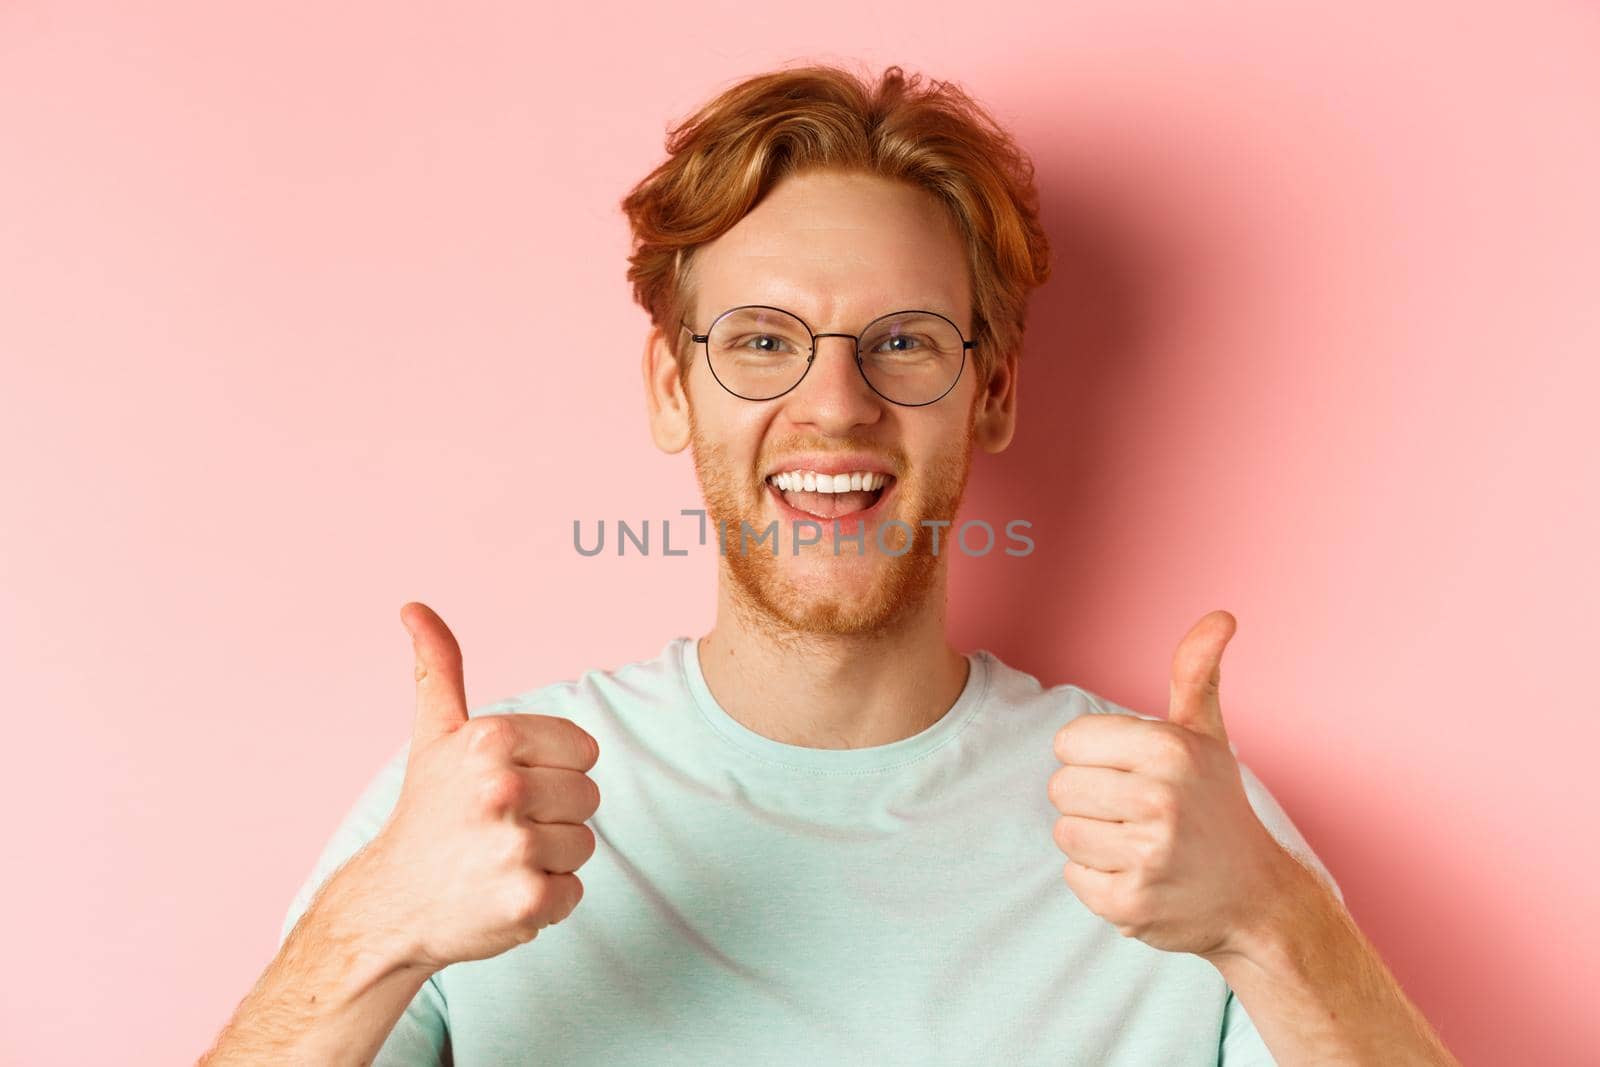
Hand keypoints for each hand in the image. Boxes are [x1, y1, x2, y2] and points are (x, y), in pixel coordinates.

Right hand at [334, 602, 601, 971]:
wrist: (388, 906)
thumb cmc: (425, 813)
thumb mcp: (434, 735)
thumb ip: (440, 669)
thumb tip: (415, 608)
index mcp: (492, 739)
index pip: (585, 749)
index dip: (552, 771)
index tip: (507, 787)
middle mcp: (503, 788)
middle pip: (589, 796)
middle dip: (552, 815)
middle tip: (498, 829)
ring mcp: (516, 848)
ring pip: (584, 844)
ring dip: (550, 859)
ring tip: (497, 861)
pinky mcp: (528, 901)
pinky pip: (575, 891)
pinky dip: (546, 900)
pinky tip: (501, 894)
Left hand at [1046, 610, 1293, 958]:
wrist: (1256, 899)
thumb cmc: (1217, 806)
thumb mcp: (1207, 736)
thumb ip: (1196, 674)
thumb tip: (1221, 616)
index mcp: (1170, 750)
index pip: (1068, 742)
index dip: (1092, 758)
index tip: (1131, 773)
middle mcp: (1160, 800)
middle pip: (1060, 788)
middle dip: (1091, 800)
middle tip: (1137, 813)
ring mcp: (1147, 856)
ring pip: (1063, 832)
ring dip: (1094, 841)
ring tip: (1140, 843)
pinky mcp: (1131, 904)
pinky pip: (1073, 876)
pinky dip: (1099, 880)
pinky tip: (1140, 876)